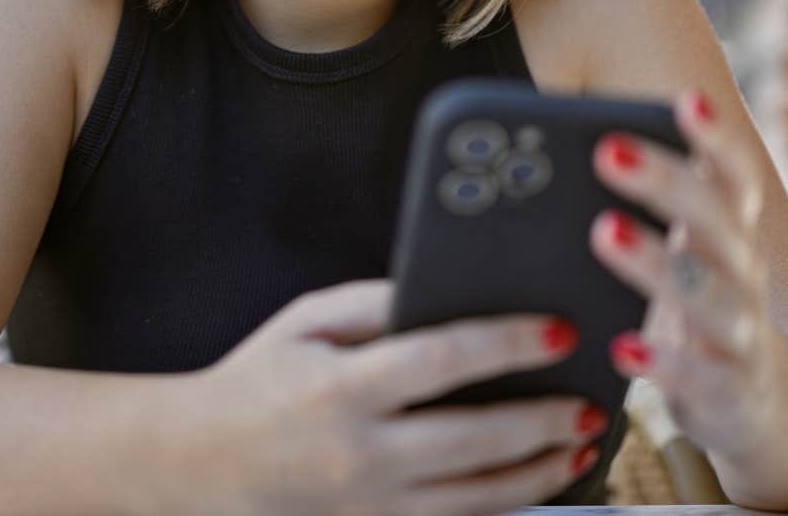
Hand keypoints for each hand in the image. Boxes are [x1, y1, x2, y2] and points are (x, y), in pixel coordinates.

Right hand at [174, 279, 610, 515]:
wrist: (197, 465)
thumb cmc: (257, 381)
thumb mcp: (306, 322)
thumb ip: (376, 303)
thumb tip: (452, 292)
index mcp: (340, 387)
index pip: (440, 360)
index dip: (506, 344)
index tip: (556, 331)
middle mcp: (359, 453)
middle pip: (475, 441)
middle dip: (543, 420)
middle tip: (590, 400)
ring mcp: (370, 505)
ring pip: (477, 497)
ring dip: (542, 472)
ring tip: (583, 442)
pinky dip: (506, 503)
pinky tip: (539, 479)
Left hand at [587, 89, 787, 459]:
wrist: (773, 405)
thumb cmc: (704, 308)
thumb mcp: (690, 254)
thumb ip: (655, 206)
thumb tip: (567, 149)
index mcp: (731, 233)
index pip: (735, 174)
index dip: (717, 137)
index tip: (687, 99)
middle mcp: (744, 274)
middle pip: (714, 218)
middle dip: (664, 180)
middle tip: (606, 149)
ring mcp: (740, 333)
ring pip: (706, 291)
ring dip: (653, 260)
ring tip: (602, 229)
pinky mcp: (727, 390)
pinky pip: (696, 374)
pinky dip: (661, 360)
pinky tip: (620, 346)